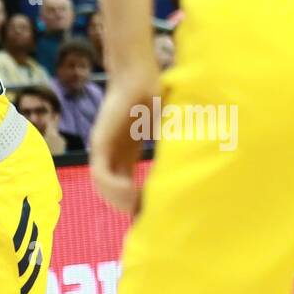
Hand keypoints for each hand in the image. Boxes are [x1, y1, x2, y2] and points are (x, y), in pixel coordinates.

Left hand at [88, 65, 158, 213]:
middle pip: (112, 191)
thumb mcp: (165, 131)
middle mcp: (110, 155)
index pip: (124, 186)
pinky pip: (101, 173)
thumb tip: (194, 170)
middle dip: (127, 207)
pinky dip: (114, 187)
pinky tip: (132, 193)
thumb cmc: (153, 97)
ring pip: (103, 187)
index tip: (151, 214)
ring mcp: (102, 150)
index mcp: (124, 153)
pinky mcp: (99, 143)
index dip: (135, 202)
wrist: (138, 75)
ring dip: (121, 201)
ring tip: (141, 208)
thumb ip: (170, 149)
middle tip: (147, 218)